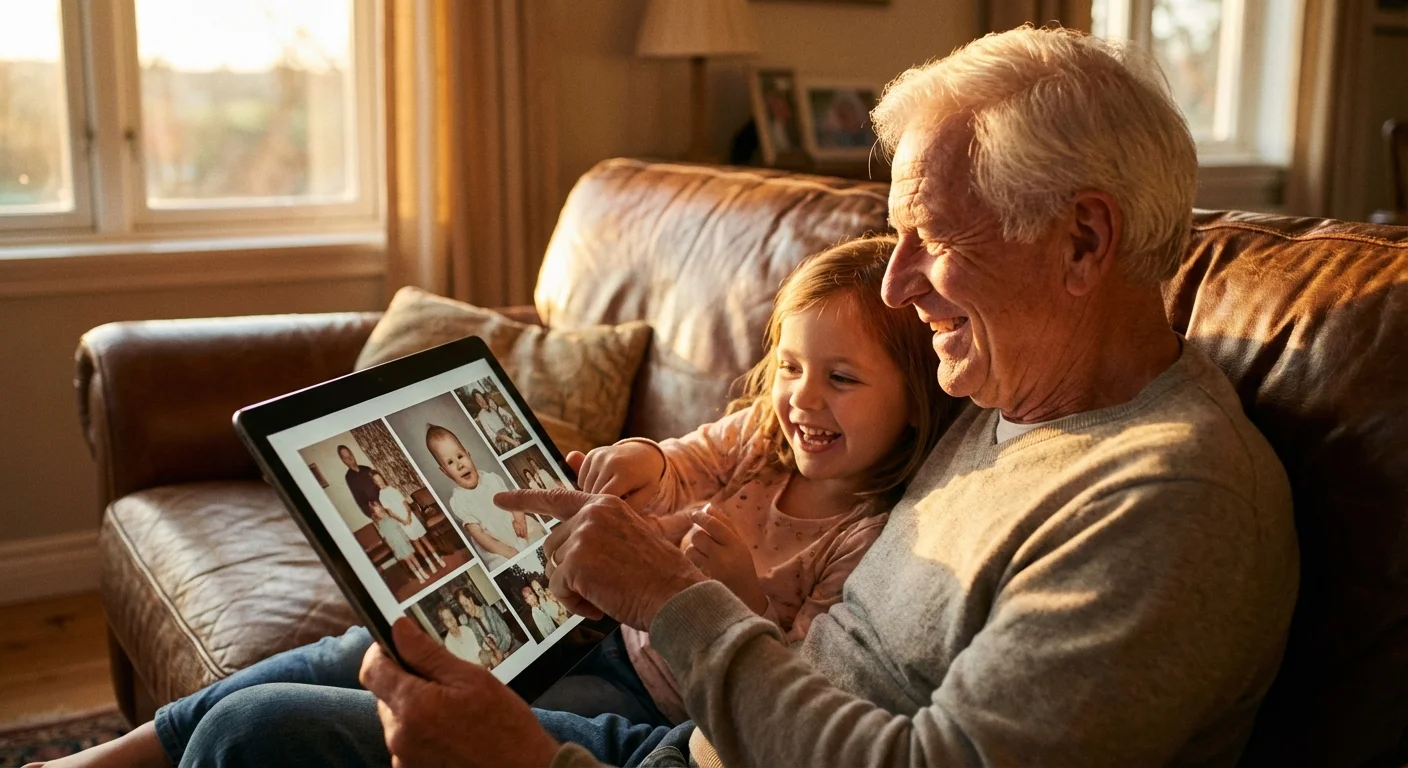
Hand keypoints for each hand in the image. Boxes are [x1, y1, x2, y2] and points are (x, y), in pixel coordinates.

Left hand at [361, 618, 558, 767]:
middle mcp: (399, 736)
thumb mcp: (471, 679)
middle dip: (406, 681)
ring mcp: (403, 758)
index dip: (381, 651)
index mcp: (412, 706)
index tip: (399, 644)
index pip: (372, 669)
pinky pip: (406, 742)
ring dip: (414, 708)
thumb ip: (428, 654)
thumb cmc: (505, 727)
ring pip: (396, 719)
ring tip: (452, 711)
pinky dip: (421, 732)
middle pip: (384, 695)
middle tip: (443, 681)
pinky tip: (451, 732)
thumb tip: (399, 629)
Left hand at [495, 488, 705, 628]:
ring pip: (554, 569)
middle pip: (553, 546)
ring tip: (604, 596)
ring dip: (574, 589)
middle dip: (569, 571)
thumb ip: (597, 535)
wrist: (676, 595)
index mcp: (604, 503)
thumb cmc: (659, 576)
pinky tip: (600, 606)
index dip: (523, 499)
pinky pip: (559, 590)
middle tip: (600, 587)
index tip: (498, 498)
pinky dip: (575, 605)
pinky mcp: (576, 562)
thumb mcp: (629, 540)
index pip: (556, 497)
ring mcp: (582, 535)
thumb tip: (561, 553)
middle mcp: (590, 513)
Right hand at [566, 443, 664, 510]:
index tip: (613, 513)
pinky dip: (588, 486)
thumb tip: (609, 513)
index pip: (606, 497)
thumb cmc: (645, 480)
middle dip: (600, 503)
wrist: (644, 454)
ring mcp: (600, 456)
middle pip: (593, 493)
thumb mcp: (645, 495)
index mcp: (625, 473)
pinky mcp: (592, 455)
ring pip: (585, 487)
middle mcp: (610, 461)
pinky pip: (581, 479)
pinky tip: (603, 484)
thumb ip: (629, 507)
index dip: (607, 508)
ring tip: (610, 494)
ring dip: (593, 495)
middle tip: (612, 505)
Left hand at [683, 506, 767, 613]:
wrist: (746, 597)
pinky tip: (701, 564)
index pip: (715, 525)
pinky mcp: (706, 579)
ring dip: (694, 548)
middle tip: (701, 538)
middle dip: (697, 534)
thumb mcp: (739, 546)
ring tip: (703, 554)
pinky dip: (693, 560)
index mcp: (736, 544)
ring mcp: (714, 569)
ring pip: (692, 548)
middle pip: (700, 535)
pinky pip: (692, 562)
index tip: (695, 514)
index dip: (702, 516)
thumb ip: (726, 526)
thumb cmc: (741, 567)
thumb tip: (710, 507)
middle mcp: (726, 556)